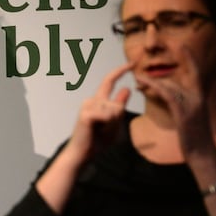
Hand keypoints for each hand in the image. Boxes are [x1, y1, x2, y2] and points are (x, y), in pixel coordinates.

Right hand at [36, 61, 132, 212]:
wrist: (82, 153)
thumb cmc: (97, 139)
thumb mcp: (113, 122)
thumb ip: (119, 106)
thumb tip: (127, 89)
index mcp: (97, 100)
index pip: (110, 81)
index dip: (121, 71)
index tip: (133, 62)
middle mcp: (91, 100)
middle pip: (117, 105)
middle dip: (117, 120)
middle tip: (104, 131)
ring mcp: (87, 106)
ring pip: (114, 111)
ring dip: (112, 125)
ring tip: (99, 132)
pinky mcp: (86, 115)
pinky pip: (108, 117)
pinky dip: (107, 127)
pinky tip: (95, 131)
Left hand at [134, 44, 214, 157]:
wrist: (201, 153)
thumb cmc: (193, 137)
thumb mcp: (188, 116)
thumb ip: (181, 102)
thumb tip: (169, 92)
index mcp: (200, 96)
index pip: (196, 72)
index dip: (190, 57)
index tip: (182, 45)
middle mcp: (198, 96)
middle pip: (184, 74)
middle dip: (174, 63)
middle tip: (159, 52)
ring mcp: (193, 104)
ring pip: (172, 84)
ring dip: (153, 80)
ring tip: (137, 76)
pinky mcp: (184, 112)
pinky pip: (168, 94)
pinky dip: (155, 86)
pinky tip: (142, 83)